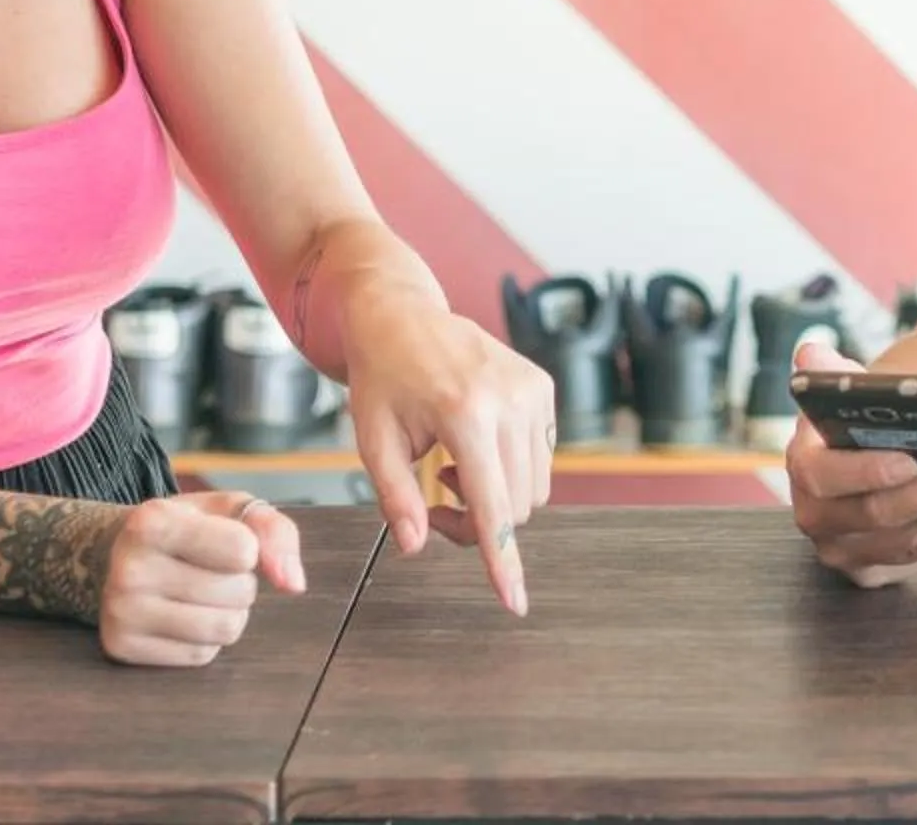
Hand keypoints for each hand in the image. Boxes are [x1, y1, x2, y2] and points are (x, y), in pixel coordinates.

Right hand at [97, 488, 305, 666]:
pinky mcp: (121, 647)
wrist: (118, 555)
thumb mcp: (230, 510)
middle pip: (239, 593)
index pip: (244, 551)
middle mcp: (130, 567)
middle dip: (239, 582)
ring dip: (229, 612)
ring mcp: (121, 612)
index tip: (221, 539)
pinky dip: (205, 638)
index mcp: (152, 520)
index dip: (247, 548)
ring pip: (224, 629)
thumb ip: (275, 533)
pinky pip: (200, 656)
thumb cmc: (187, 528)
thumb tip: (294, 585)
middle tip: (207, 568)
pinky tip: (180, 614)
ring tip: (199, 591)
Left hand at [343, 295, 555, 614]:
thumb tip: (415, 546)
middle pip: (516, 506)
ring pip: (534, 488)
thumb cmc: (381, 377)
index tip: (515, 602)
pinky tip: (473, 444)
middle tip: (433, 498)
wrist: (401, 314)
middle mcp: (509, 400)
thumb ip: (396, 498)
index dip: (502, 561)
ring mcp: (533, 390)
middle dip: (478, 521)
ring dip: (496, 496)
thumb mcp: (373, 441)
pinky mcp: (543, 386)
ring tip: (448, 468)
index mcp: (465, 413)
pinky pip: (542, 458)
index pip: (492, 505)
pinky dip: (510, 467)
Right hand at [783, 341, 916, 587]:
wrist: (878, 458)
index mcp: (804, 464)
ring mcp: (844, 548)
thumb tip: (811, 353)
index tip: (909, 460)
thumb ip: (834, 376)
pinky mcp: (874, 570)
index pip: (826, 476)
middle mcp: (816, 514)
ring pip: (905, 541)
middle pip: (876, 513)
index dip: (866, 471)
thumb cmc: (867, 425)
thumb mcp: (850, 397)